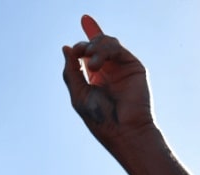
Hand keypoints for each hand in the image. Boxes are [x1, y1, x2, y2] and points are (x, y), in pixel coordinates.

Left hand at [61, 15, 153, 151]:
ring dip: (94, 47)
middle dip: (84, 45)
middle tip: (79, 53)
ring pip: (106, 42)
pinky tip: (95, 65)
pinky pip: (117, 48)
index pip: (89, 53)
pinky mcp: (133, 66)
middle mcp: (109, 71)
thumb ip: (71, 71)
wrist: (124, 131)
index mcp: (95, 78)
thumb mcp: (78, 94)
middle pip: (96, 44)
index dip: (87, 38)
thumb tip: (66, 47)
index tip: (85, 19)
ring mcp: (122, 67)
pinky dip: (104, 51)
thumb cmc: (101, 119)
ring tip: (90, 64)